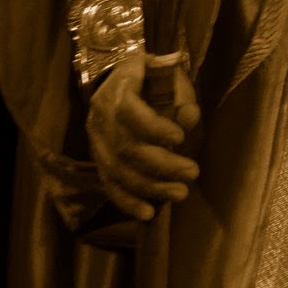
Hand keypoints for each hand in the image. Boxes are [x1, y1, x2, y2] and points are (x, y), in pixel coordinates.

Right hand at [87, 54, 200, 220]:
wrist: (118, 79)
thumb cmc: (150, 75)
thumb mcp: (168, 74)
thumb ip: (181, 94)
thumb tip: (191, 117)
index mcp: (117, 88)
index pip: (129, 111)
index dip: (153, 128)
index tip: (180, 138)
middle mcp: (100, 115)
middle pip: (126, 147)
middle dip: (161, 164)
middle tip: (192, 172)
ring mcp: (96, 140)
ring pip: (118, 170)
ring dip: (150, 187)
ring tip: (180, 193)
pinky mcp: (98, 159)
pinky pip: (109, 184)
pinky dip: (128, 201)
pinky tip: (148, 213)